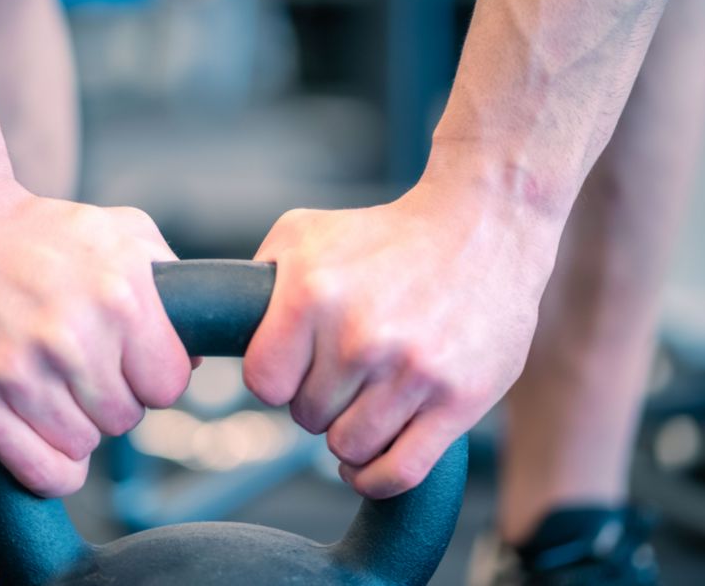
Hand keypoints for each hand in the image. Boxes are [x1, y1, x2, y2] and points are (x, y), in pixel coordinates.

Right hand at [0, 179, 191, 496]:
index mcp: (119, 295)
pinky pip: (40, 473)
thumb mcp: (120, 233)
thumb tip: (197, 358)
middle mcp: (71, 337)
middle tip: (78, 369)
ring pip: (82, 446)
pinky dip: (49, 466)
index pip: (169, 385)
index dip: (151, 378)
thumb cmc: (35, 231)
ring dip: (73, 426)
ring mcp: (16, 371)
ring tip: (48, 384)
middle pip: (125, 419)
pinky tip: (38, 432)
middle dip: (109, 399)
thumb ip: (172, 286)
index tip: (127, 364)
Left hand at [243, 182, 560, 498]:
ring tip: (367, 398)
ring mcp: (413, 372)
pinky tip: (370, 459)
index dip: (277, 379)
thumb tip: (220, 328)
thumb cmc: (386, 235)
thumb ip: (258, 281)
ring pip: (349, 448)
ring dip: (351, 432)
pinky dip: (375, 478)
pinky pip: (398, 474)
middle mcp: (361, 336)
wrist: (484, 227)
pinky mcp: (458, 401)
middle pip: (307, 417)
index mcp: (314, 294)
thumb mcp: (305, 232)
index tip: (297, 365)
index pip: (263, 384)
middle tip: (347, 370)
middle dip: (320, 399)